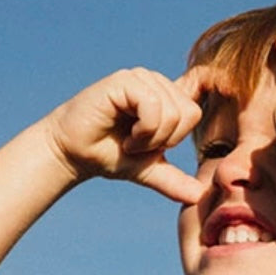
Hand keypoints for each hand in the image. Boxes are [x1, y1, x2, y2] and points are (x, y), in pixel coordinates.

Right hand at [44, 65, 217, 204]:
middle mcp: (156, 83)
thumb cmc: (110, 156)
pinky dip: (143, 130)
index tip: (158, 140)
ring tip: (130, 140)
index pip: (195, 109)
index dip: (182, 131)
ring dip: (150, 139)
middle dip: (164, 141)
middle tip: (138, 145)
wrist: (75, 153)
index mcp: (166, 98)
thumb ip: (174, 180)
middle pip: (188, 114)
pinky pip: (153, 107)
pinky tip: (127, 135)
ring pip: (172, 112)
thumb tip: (199, 196)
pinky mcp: (126, 80)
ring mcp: (141, 78)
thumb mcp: (148, 170)